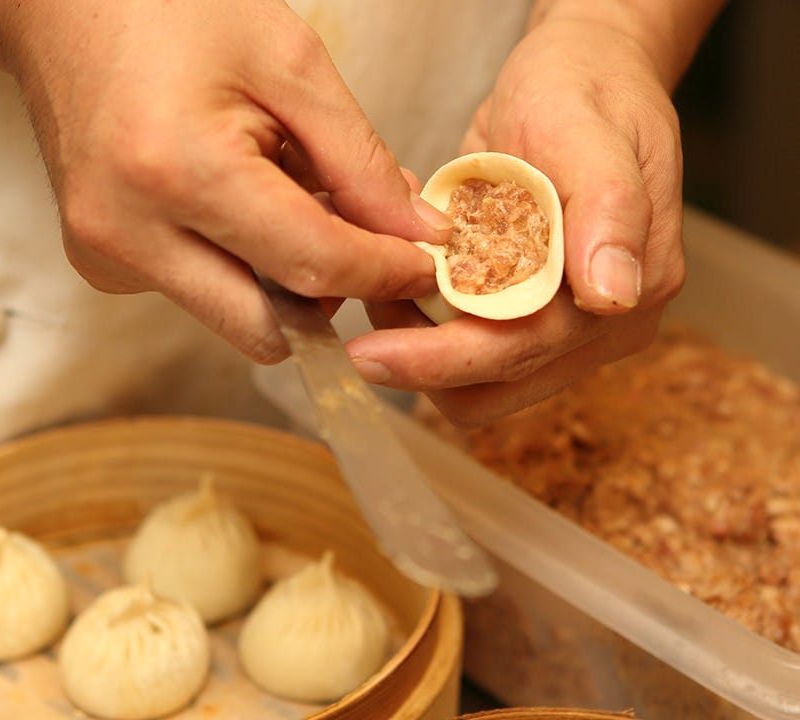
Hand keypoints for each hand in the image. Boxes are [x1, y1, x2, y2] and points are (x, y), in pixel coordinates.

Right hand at [0, 0, 449, 361]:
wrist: (65, 12)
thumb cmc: (175, 13)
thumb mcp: (289, 65)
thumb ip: (360, 162)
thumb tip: (414, 239)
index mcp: (178, 171)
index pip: (311, 265)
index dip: (382, 274)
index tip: (422, 265)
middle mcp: (129, 234)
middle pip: (270, 328)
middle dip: (332, 296)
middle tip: (364, 244)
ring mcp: (108, 259)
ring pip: (239, 319)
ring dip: (288, 282)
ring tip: (292, 199)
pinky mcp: (103, 267)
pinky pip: (204, 297)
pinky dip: (245, 269)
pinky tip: (241, 206)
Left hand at [346, 14, 686, 425]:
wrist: (581, 81)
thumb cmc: (584, 93)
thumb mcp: (590, 130)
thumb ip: (609, 209)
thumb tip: (614, 296)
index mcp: (625, 293)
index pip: (521, 353)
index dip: (441, 362)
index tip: (369, 353)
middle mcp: (601, 329)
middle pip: (492, 387)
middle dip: (420, 358)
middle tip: (368, 292)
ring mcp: (568, 333)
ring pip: (474, 385)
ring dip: (420, 346)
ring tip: (388, 277)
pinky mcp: (534, 324)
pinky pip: (469, 356)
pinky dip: (429, 330)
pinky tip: (411, 276)